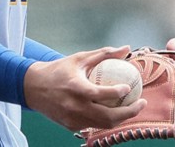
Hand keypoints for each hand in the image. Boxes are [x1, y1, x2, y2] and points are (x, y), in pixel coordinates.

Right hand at [23, 46, 147, 131]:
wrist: (32, 88)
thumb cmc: (59, 70)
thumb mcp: (80, 58)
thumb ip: (104, 54)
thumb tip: (127, 48)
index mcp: (76, 89)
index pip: (102, 94)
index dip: (119, 93)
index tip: (130, 87)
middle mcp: (74, 107)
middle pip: (108, 117)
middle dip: (130, 112)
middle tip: (142, 102)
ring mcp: (73, 119)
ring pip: (103, 124)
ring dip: (121, 119)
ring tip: (133, 108)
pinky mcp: (71, 126)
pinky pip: (94, 125)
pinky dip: (107, 120)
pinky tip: (117, 111)